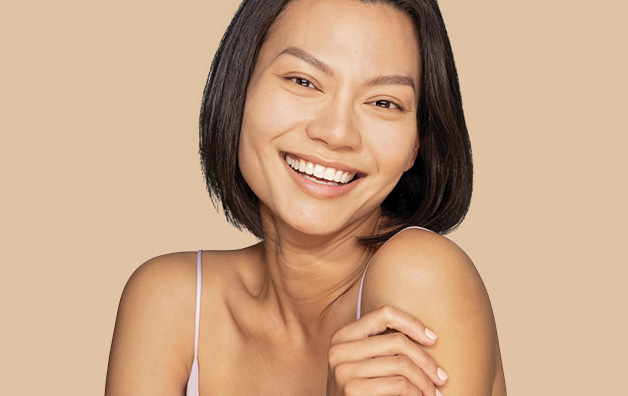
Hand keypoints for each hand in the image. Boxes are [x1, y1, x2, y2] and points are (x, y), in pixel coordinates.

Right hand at [326, 305, 447, 395]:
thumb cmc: (363, 392)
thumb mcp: (365, 363)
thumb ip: (382, 346)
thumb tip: (429, 336)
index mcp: (343, 336)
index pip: (384, 314)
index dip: (412, 323)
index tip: (432, 339)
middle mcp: (339, 350)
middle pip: (397, 341)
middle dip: (426, 361)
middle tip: (441, 377)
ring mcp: (343, 371)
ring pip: (401, 364)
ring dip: (425, 382)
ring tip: (433, 393)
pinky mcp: (352, 390)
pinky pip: (399, 384)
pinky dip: (416, 393)